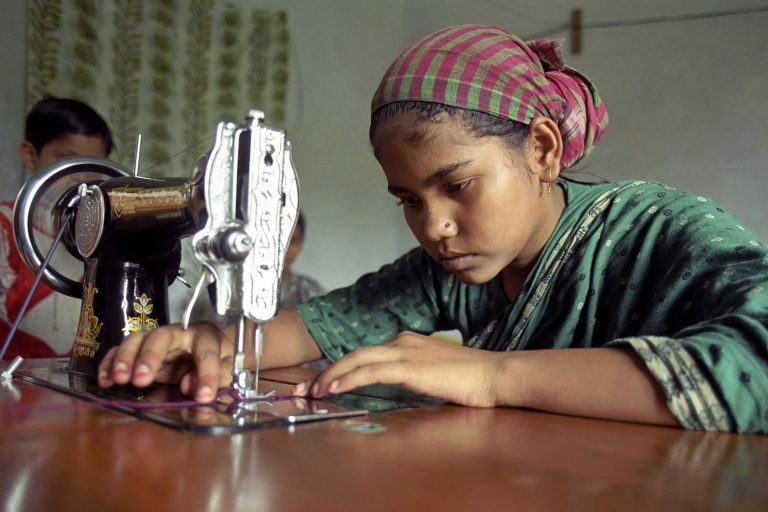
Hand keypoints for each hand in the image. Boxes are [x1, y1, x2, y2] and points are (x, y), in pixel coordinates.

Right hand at [97, 321, 233, 402]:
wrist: (211, 347)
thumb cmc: (219, 357)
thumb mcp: (228, 367)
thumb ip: (218, 376)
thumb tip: (191, 386)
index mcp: (206, 336)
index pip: (207, 352)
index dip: (207, 374)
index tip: (203, 396)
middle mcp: (179, 333)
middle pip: (161, 337)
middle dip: (150, 356)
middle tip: (141, 379)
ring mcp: (157, 339)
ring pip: (137, 339)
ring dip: (125, 358)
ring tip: (119, 379)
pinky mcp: (141, 349)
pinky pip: (121, 350)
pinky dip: (110, 363)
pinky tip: (105, 380)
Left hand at [292, 331, 503, 406]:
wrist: (493, 375)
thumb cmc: (469, 379)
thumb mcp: (433, 375)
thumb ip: (410, 376)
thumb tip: (391, 388)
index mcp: (407, 342)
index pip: (366, 354)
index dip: (340, 367)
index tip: (321, 382)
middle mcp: (402, 341)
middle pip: (354, 353)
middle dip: (325, 370)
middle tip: (305, 388)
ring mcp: (405, 351)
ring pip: (357, 359)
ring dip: (330, 375)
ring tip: (312, 390)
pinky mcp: (409, 366)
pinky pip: (370, 371)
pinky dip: (348, 378)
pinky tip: (334, 387)